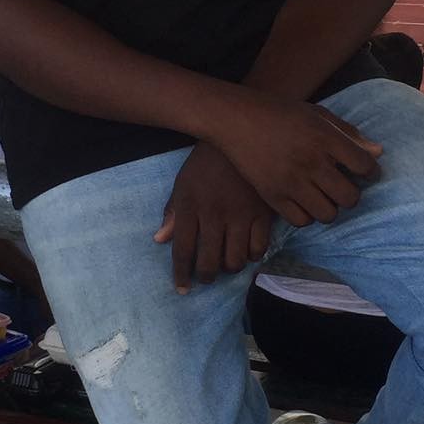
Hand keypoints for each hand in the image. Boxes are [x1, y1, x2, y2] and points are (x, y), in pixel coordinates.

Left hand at [154, 145, 272, 291]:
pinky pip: (259, 248)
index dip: (181, 275)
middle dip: (206, 277)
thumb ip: (173, 212)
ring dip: (229, 269)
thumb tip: (160, 240)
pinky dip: (252, 256)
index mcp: (190, 208)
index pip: (183, 251)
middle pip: (208, 262)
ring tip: (226, 264)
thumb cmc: (206, 161)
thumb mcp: (183, 182)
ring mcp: (240, 216)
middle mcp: (214, 216)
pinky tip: (247, 250)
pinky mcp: (263, 213)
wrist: (240, 135)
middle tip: (206, 277)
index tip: (181, 288)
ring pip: (235, 261)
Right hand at [208, 88, 383, 228]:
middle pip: (349, 197)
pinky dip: (307, 215)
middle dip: (352, 194)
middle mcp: (310, 162)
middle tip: (343, 186)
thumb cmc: (281, 113)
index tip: (364, 170)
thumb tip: (377, 153)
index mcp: (324, 137)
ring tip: (323, 195)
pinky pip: (301, 220)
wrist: (235, 118)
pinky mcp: (272, 195)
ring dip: (330, 207)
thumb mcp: (318, 114)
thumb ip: (348, 134)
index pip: (364, 165)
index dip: (371, 171)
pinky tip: (304, 201)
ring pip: (328, 214)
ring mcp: (290, 181)